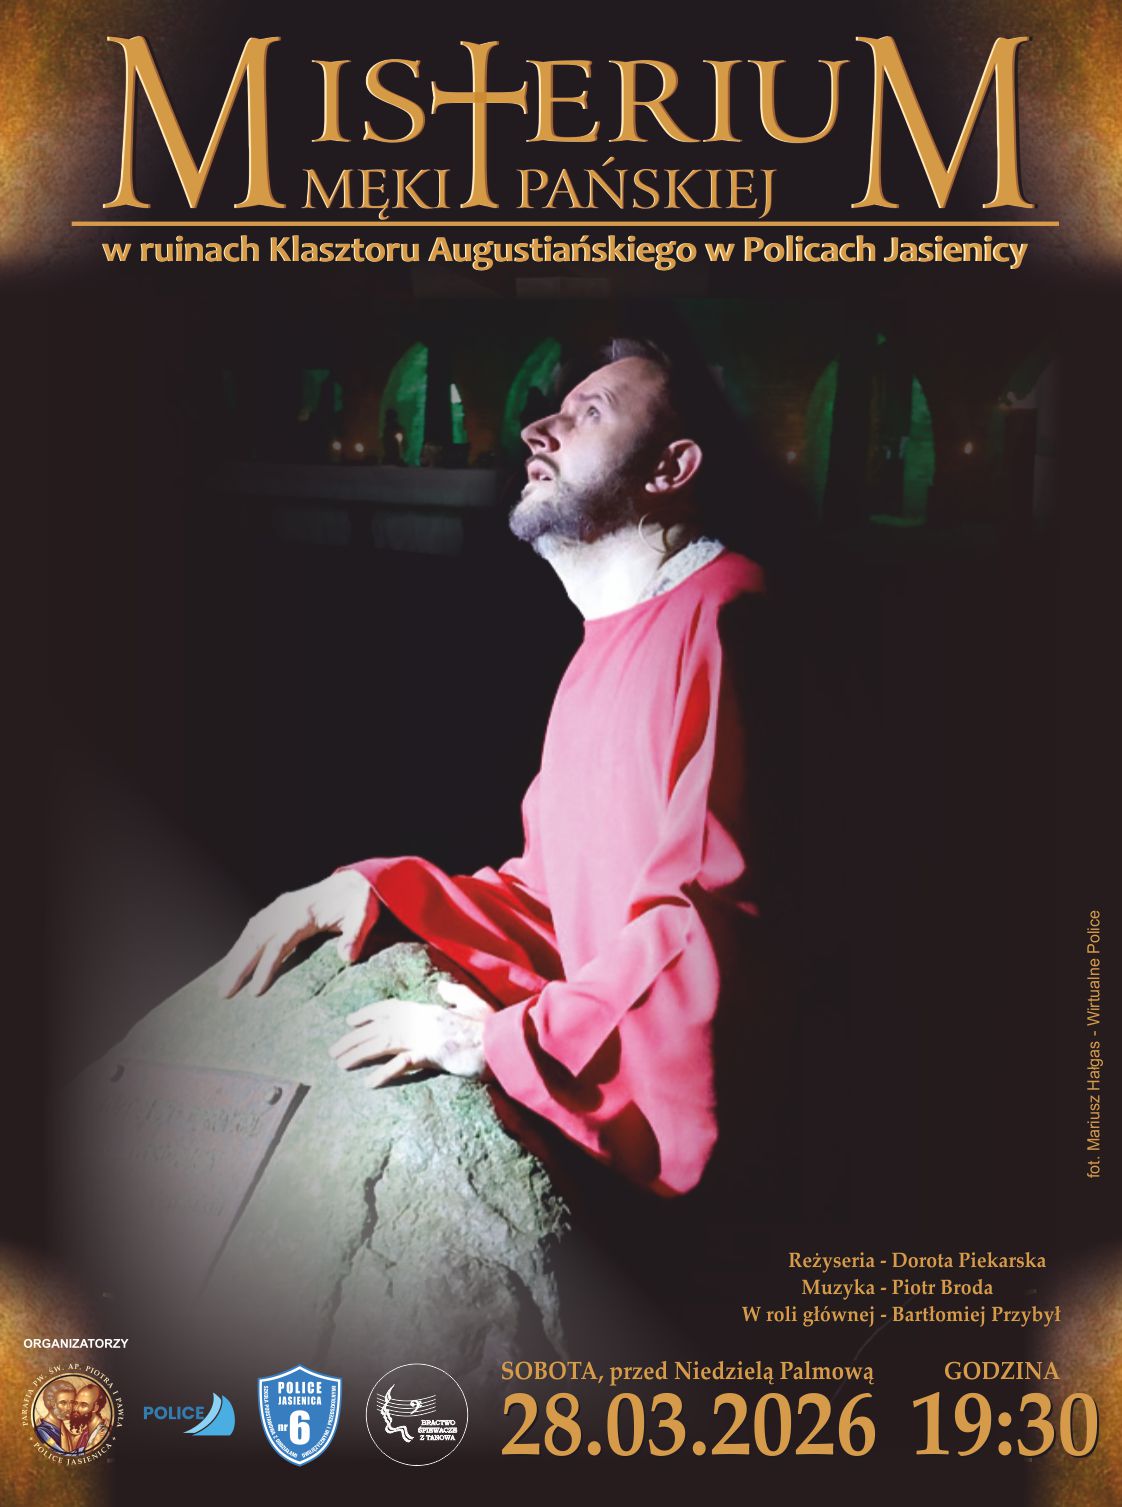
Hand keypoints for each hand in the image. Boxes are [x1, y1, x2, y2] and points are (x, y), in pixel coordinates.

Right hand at [218, 870, 380, 997]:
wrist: (352, 881)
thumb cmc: (358, 902)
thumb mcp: (364, 915)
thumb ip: (356, 935)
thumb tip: (346, 957)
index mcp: (304, 913)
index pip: (279, 943)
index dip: (266, 966)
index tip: (255, 991)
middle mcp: (285, 909)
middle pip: (256, 939)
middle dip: (239, 967)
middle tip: (224, 993)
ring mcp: (279, 908)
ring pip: (250, 934)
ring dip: (234, 958)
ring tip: (222, 984)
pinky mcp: (277, 910)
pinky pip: (253, 928)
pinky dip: (241, 945)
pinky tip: (232, 963)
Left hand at [328, 980, 494, 1087]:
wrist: (504, 1041)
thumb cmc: (490, 1025)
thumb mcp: (472, 1003)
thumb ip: (454, 994)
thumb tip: (440, 987)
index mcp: (428, 1008)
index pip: (391, 1007)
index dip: (368, 1014)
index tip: (349, 1021)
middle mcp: (422, 1020)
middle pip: (380, 1027)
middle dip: (354, 1038)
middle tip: (333, 1050)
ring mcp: (426, 1036)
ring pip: (383, 1042)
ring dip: (360, 1053)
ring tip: (341, 1065)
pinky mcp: (433, 1054)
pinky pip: (403, 1063)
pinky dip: (385, 1073)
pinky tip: (369, 1083)